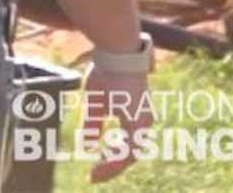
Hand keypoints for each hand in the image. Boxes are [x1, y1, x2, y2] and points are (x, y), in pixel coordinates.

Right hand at [80, 64, 152, 182]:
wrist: (117, 54)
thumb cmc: (107, 72)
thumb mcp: (95, 101)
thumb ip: (93, 123)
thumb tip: (89, 143)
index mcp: (135, 118)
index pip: (126, 147)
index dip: (111, 160)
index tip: (93, 171)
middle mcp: (143, 123)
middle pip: (129, 155)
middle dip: (111, 168)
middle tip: (93, 177)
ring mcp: (143, 122)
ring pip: (131, 154)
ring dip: (113, 165)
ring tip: (97, 174)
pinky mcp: (139, 120)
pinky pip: (129, 147)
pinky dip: (116, 157)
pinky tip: (104, 162)